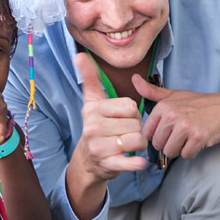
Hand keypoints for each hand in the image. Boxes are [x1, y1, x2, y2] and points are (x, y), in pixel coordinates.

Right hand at [74, 53, 147, 181]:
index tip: (121, 117)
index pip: (130, 106)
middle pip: (136, 123)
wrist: (88, 159)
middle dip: (136, 128)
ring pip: (138, 140)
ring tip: (127, 144)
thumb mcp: (92, 101)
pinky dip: (138, 162)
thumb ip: (90, 77)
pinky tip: (136, 160)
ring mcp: (100, 148)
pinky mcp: (109, 165)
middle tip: (124, 132)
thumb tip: (80, 55)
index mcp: (92, 110)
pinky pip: (133, 162)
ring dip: (139, 144)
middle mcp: (93, 128)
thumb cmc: (97, 125)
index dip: (132, 112)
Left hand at [132, 75, 219, 159]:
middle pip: (158, 144)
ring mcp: (185, 127)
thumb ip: (151, 91)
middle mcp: (172, 115)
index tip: (167, 131)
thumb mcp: (173, 95)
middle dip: (168, 144)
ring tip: (188, 138)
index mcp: (163, 106)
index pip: (147, 133)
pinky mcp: (198, 138)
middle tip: (180, 135)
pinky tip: (197, 142)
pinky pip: (186, 155)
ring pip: (170, 152)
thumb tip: (134, 78)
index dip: (156, 135)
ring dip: (179, 149)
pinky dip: (191, 152)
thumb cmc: (198, 103)